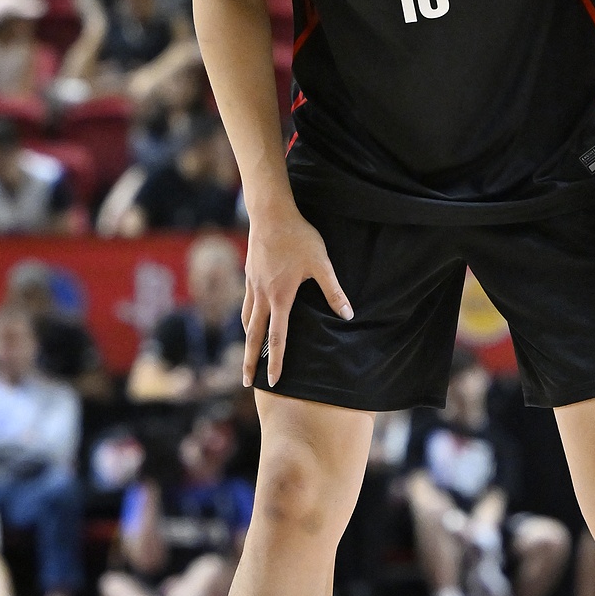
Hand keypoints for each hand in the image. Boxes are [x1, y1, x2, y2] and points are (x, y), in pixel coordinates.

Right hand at [242, 203, 352, 388]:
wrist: (271, 213)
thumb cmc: (299, 237)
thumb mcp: (321, 264)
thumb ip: (333, 291)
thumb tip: (348, 314)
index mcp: (281, 297)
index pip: (278, 338)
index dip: (276, 361)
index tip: (273, 381)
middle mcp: (262, 295)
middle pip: (254, 336)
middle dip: (250, 361)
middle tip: (246, 381)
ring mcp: (253, 285)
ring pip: (247, 319)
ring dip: (247, 340)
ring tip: (248, 354)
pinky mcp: (249, 274)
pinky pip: (246, 303)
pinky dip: (246, 317)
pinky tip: (249, 318)